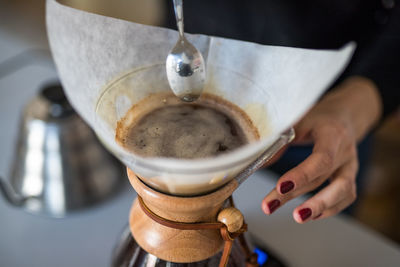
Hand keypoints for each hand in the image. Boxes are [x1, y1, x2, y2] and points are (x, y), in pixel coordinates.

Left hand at [261, 76, 381, 222]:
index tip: (280, 186)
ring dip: (318, 208)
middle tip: (270, 206)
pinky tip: (310, 215)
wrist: (344, 116)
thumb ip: (280, 138)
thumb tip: (256, 159)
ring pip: (342, 191)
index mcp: (332, 133)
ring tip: (296, 218)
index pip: (321, 158)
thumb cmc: (317, 118)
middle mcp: (345, 151)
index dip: (301, 174)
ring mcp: (350, 166)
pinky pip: (346, 196)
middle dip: (296, 195)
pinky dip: (330, 209)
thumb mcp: (297, 120)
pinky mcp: (350, 176)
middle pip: (323, 178)